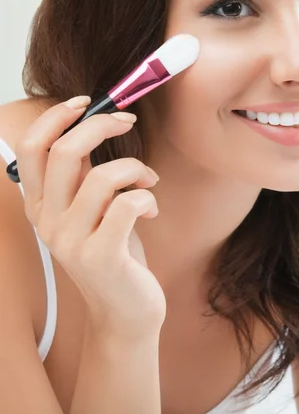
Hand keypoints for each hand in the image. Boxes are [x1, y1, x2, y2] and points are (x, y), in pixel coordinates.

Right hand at [15, 95, 165, 338]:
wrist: (125, 311)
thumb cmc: (114, 250)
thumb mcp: (90, 208)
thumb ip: (83, 174)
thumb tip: (95, 124)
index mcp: (39, 205)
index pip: (32, 147)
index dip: (57, 116)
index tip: (87, 102)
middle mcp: (47, 221)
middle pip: (64, 151)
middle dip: (102, 125)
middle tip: (128, 123)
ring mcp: (71, 241)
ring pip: (104, 176)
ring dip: (136, 167)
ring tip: (148, 180)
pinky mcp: (101, 255)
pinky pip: (129, 202)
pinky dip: (147, 195)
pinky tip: (151, 209)